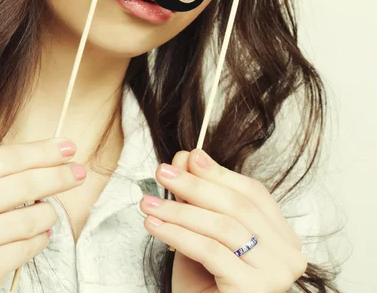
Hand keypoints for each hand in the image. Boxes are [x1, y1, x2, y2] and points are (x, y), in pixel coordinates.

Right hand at [0, 138, 85, 292]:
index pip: (10, 158)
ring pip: (34, 216)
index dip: (44, 151)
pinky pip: (30, 246)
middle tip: (79, 171)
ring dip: (48, 211)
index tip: (69, 146)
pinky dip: (40, 238)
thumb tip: (44, 160)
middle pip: (27, 183)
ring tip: (46, 211)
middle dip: (61, 176)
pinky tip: (37, 234)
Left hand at [139, 149, 307, 292]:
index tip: (188, 157)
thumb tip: (186, 156)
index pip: (253, 193)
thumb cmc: (205, 283)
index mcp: (282, 236)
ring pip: (223, 226)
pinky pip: (210, 251)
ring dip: (179, 210)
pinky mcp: (254, 290)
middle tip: (162, 172)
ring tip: (148, 203)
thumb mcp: (200, 232)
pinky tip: (154, 225)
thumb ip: (197, 197)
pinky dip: (178, 234)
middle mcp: (288, 255)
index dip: (219, 173)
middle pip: (238, 206)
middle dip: (195, 185)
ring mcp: (275, 275)